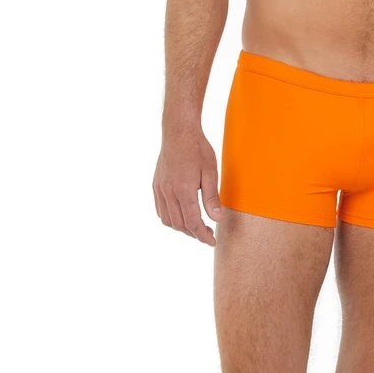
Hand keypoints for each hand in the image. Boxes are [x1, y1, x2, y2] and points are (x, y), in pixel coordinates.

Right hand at [153, 127, 222, 246]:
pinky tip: (181, 214)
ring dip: (181, 227)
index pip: (193, 223)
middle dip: (194, 234)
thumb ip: (212, 197)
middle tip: (207, 234)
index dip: (203, 236)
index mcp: (184, 190)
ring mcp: (160, 189)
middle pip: (179, 225)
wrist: (179, 131)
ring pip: (167, 220)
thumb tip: (217, 218)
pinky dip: (170, 218)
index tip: (212, 241)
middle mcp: (168, 192)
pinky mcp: (156, 185)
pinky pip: (160, 209)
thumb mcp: (211, 172)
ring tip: (195, 226)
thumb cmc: (198, 149)